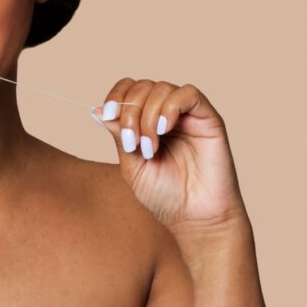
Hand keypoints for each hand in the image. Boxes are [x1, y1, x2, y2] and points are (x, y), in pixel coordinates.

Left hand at [90, 80, 248, 236]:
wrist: (196, 219)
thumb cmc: (165, 196)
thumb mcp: (132, 165)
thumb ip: (119, 136)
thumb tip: (98, 111)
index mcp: (147, 122)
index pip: (129, 90)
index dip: (116, 96)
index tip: (107, 115)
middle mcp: (167, 114)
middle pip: (142, 86)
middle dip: (130, 111)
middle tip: (132, 142)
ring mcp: (188, 115)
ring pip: (162, 88)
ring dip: (147, 115)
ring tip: (149, 147)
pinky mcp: (209, 119)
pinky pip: (189, 94)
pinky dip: (170, 106)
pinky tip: (164, 129)